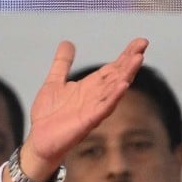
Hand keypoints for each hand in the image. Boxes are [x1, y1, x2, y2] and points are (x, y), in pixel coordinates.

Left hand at [24, 38, 147, 178]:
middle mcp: (95, 96)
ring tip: (137, 59)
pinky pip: (103, 108)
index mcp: (89, 87)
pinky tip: (123, 85)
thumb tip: (67, 43)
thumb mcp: (54, 82)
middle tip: (143, 45)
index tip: (140, 42)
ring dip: (126, 75)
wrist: (39, 139)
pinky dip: (113, 97)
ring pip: (114, 90)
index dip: (125, 55)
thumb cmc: (49, 114)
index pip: (112, 68)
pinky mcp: (87, 121)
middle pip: (117, 76)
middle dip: (130, 61)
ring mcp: (93, 109)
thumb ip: (62, 63)